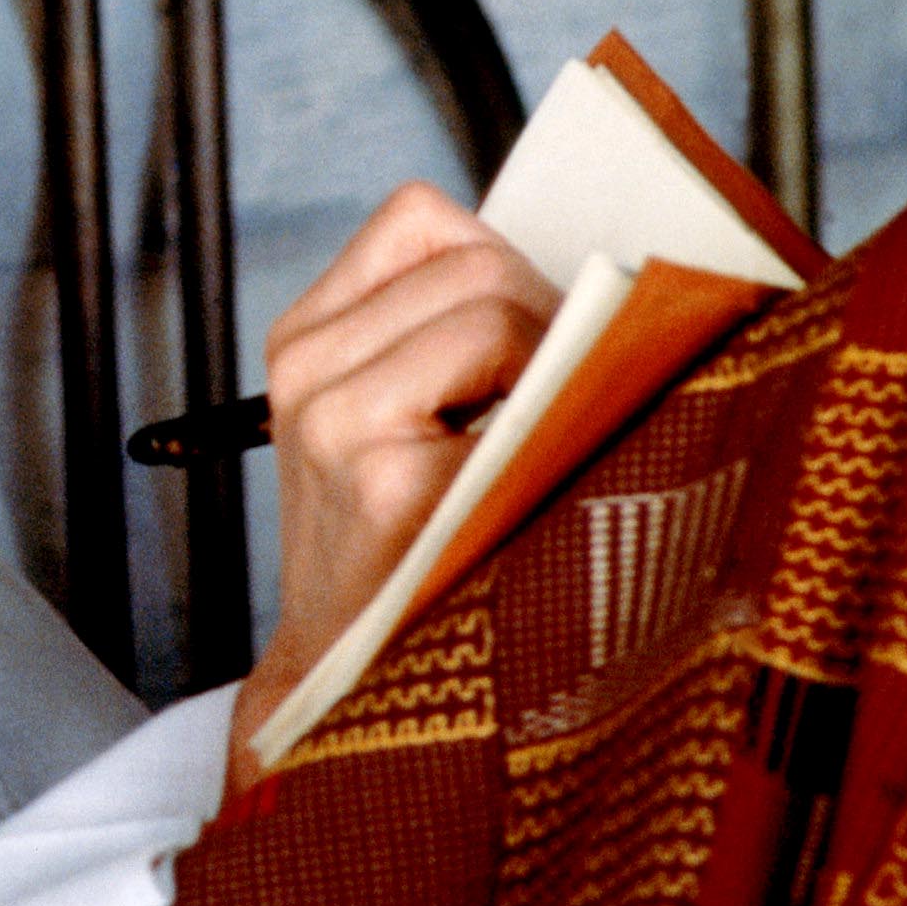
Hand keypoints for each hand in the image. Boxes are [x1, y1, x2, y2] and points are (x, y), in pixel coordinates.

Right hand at [221, 182, 558, 798]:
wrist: (354, 685)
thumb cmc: (409, 548)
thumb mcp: (388, 421)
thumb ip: (443, 335)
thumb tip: (602, 278)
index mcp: (305, 339)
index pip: (419, 221)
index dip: (500, 266)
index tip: (523, 348)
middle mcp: (304, 366)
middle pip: (478, 262)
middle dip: (544, 319)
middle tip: (556, 407)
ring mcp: (335, 420)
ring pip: (497, 310)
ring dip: (552, 368)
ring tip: (539, 446)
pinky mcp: (388, 482)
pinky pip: (516, 392)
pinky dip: (554, 424)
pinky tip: (534, 484)